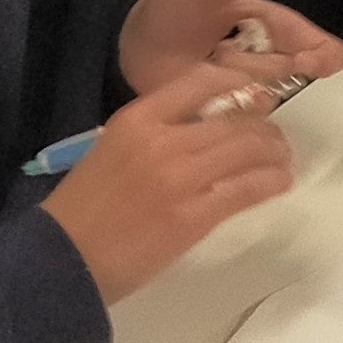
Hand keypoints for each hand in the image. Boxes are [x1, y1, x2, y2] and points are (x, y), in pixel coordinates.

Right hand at [42, 59, 299, 299]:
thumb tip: (203, 128)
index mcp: (136, 120)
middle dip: (265, 126)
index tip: (257, 94)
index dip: (239, 85)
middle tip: (275, 138)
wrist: (61, 261)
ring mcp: (180, 177)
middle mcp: (161, 140)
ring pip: (248, 149)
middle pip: (234, 118)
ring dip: (274, 153)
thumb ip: (154, 134)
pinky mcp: (194, 216)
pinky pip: (247, 188)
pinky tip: (279, 182)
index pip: (200, 82)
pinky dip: (271, 181)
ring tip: (281, 160)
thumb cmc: (82, 210)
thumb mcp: (111, 151)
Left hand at [115, 0, 342, 97]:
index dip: (320, 52)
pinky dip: (232, 109)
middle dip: (268, 65)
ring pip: (269, 95)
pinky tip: (209, 93)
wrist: (131, 45)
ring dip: (241, 81)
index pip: (312, 41)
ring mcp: (247, 87)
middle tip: (228, 55)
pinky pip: (244, 119)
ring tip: (208, 63)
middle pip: (294, 70)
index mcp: (269, 24)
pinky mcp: (227, 112)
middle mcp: (266, 57)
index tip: (311, 62)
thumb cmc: (170, 11)